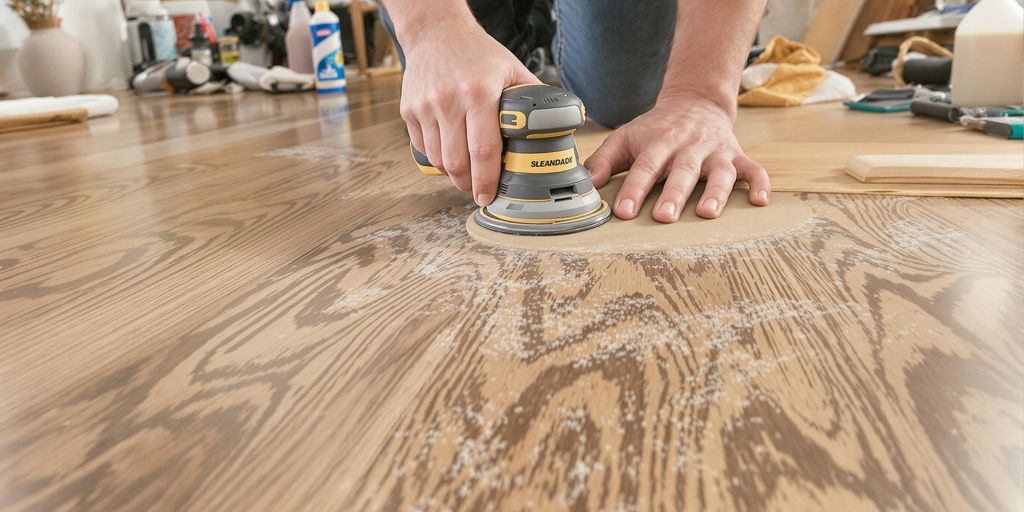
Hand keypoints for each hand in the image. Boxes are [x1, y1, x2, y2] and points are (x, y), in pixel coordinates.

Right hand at [400, 21, 538, 205]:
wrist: (436, 32)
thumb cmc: (478, 53)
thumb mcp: (512, 69)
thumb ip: (533, 98)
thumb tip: (557, 125)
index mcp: (479, 92)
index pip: (483, 150)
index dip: (486, 181)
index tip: (488, 196)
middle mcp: (449, 100)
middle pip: (457, 163)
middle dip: (468, 185)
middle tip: (478, 190)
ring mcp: (425, 106)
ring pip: (438, 160)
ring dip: (453, 174)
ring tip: (465, 172)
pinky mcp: (409, 110)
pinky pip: (423, 147)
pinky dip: (436, 158)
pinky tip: (449, 152)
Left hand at [584, 94, 770, 221]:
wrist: (694, 102)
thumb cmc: (655, 129)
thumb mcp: (625, 138)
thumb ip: (603, 161)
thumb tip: (582, 186)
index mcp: (659, 142)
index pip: (644, 167)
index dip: (634, 189)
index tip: (624, 211)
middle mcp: (689, 147)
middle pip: (682, 171)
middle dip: (673, 194)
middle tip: (664, 217)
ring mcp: (716, 152)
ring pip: (720, 172)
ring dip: (716, 192)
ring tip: (708, 213)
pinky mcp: (737, 156)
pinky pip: (754, 170)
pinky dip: (760, 184)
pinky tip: (761, 202)